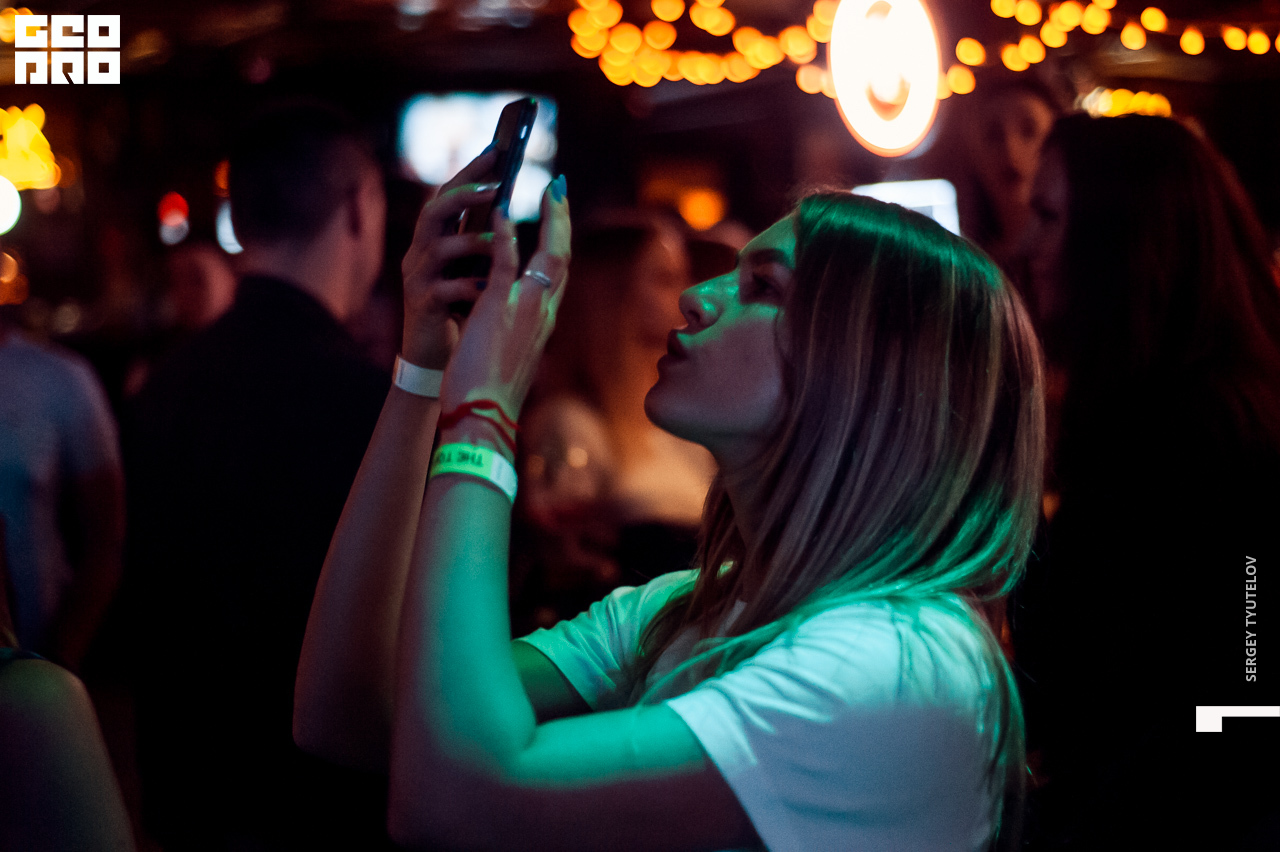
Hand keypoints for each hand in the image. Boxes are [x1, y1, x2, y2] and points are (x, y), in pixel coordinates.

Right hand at [400, 148, 499, 369]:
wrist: (436, 360)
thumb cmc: (459, 311)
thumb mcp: (469, 270)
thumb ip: (480, 242)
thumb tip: (505, 207)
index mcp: (435, 240)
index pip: (450, 194)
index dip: (471, 171)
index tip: (498, 148)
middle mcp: (420, 253)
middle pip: (435, 210)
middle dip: (465, 195)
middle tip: (496, 188)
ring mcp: (417, 278)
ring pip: (438, 247)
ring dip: (472, 243)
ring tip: (501, 246)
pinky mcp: (421, 305)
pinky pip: (444, 290)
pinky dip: (468, 287)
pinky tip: (489, 289)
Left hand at [439, 176, 569, 436]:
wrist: (483, 415)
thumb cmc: (490, 391)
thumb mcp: (508, 352)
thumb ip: (513, 327)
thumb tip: (507, 315)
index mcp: (543, 322)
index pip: (557, 275)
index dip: (560, 243)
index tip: (560, 218)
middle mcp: (543, 312)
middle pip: (562, 257)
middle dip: (563, 221)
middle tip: (559, 189)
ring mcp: (524, 309)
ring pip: (548, 255)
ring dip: (550, 218)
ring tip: (546, 189)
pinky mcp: (499, 308)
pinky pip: (507, 263)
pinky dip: (508, 235)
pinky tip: (501, 211)